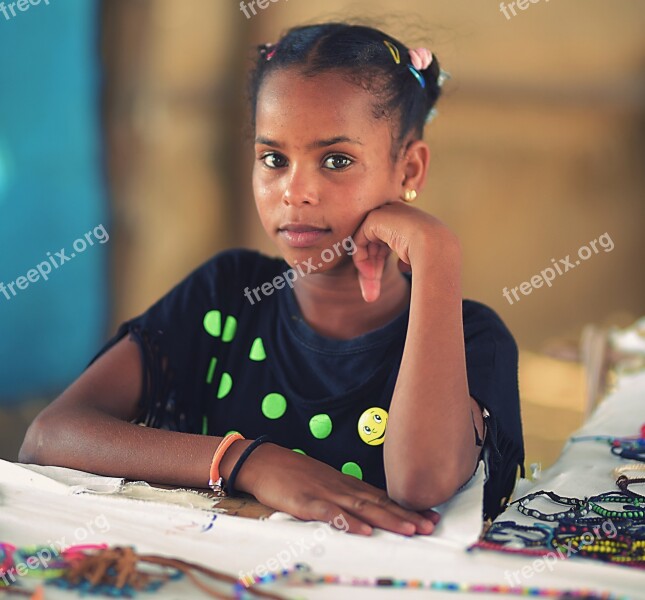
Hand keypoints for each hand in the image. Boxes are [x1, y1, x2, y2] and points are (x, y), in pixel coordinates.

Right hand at [236, 443, 440, 535]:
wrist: (264, 461)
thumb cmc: (295, 475)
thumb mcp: (326, 483)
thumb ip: (347, 496)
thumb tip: (370, 512)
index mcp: (347, 485)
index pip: (383, 498)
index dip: (407, 508)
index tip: (431, 516)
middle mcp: (342, 488)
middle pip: (378, 503)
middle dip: (406, 515)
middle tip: (430, 525)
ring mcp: (325, 494)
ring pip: (362, 508)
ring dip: (387, 519)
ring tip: (410, 529)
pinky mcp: (306, 502)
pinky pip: (330, 514)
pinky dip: (348, 522)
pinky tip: (363, 530)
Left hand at [350, 202, 458, 301]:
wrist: (437, 247)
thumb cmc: (435, 257)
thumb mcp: (418, 258)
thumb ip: (406, 259)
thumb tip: (402, 265)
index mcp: (409, 221)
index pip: (386, 243)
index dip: (380, 264)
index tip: (380, 285)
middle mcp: (396, 214)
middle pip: (375, 245)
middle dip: (372, 271)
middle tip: (371, 296)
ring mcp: (386, 213)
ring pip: (366, 244)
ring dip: (366, 270)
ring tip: (371, 293)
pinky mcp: (375, 217)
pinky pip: (360, 240)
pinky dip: (361, 259)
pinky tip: (370, 274)